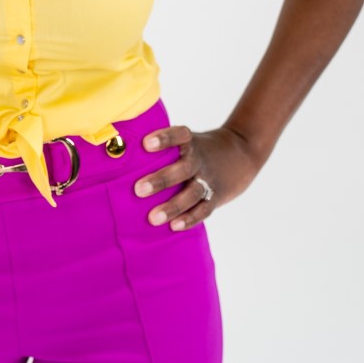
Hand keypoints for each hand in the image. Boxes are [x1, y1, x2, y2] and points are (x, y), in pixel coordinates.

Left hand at [134, 125, 259, 230]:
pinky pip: (203, 209)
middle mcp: (199, 160)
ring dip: (173, 206)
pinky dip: (190, 218)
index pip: (179, 135)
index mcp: (191, 142)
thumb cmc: (199, 148)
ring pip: (192, 193)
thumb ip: (164, 146)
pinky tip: (174, 226)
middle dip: (161, 179)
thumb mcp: (187, 139)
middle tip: (138, 189)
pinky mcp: (215, 197)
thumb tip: (122, 149)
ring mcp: (208, 179)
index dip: (164, 138)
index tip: (146, 143)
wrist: (241, 153)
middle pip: (182, 169)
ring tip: (153, 217)